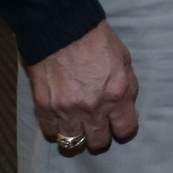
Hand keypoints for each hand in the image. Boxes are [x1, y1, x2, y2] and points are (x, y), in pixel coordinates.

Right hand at [26, 20, 138, 153]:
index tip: (119, 125)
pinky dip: (56, 129)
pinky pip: (51, 133)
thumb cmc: (97, 41)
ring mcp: (67, 110)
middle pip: (99, 142)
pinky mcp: (45, 108)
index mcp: (117, 94)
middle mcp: (93, 107)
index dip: (124, 129)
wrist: (64, 29)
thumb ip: (127, 86)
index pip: (125, 129)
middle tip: (98, 126)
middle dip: (101, 136)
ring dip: (78, 136)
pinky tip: (62, 118)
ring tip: (79, 125)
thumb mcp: (125, 60)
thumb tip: (125, 107)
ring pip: (74, 143)